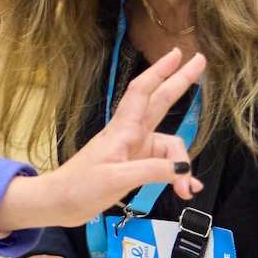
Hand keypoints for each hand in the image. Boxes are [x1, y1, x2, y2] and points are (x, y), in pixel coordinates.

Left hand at [0, 47, 204, 234]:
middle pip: (160, 102)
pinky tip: (184, 189)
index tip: (177, 54)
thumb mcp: (116, 179)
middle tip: (200, 61)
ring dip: (182, 166)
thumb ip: (152, 171)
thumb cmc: (79, 187)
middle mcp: (130, 135)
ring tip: (186, 190)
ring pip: (169, 146)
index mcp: (123, 130)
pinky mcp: (133, 165)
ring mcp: (133, 149)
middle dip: (181, 82)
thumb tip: (182, 169)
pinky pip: (164, 165)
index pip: (143, 92)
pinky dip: (175, 176)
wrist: (58, 203)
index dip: (160, 71)